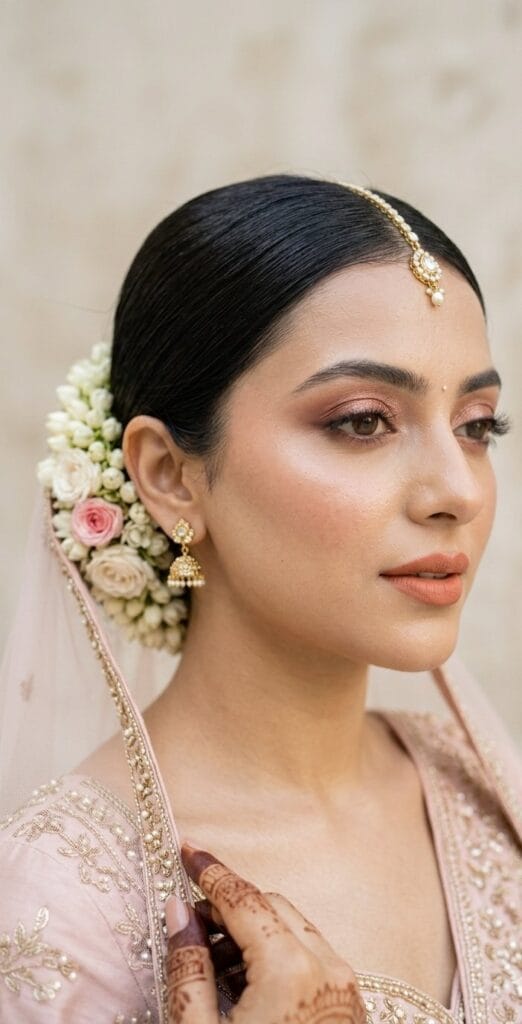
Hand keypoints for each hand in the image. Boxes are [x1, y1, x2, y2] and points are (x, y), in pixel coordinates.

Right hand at [165, 842, 365, 1022]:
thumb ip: (188, 970)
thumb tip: (178, 913)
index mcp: (289, 972)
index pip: (243, 899)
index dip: (210, 872)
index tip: (188, 851)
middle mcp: (327, 969)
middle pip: (271, 907)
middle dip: (230, 907)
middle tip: (192, 924)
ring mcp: (345, 988)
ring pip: (295, 930)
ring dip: (254, 934)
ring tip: (214, 966)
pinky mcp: (352, 1008)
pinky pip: (313, 959)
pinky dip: (279, 957)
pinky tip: (247, 987)